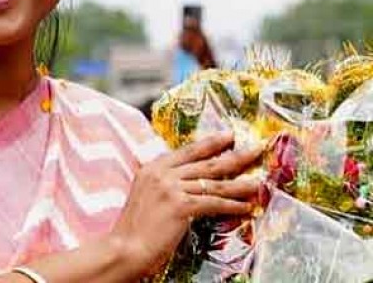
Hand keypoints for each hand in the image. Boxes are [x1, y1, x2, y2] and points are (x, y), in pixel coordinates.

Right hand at [109, 132, 262, 278]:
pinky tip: (246, 207)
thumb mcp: (144, 195)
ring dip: (240, 183)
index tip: (229, 136)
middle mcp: (162, 173)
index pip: (187, 150)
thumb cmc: (134, 228)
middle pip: (206, 163)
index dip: (210, 143)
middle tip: (256, 149)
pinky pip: (213, 203)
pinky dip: (232, 205)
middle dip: (234, 155)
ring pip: (214, 183)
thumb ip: (162, 184)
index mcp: (152, 168)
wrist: (125, 248)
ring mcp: (171, 188)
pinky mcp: (180, 206)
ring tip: (258, 182)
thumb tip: (185, 182)